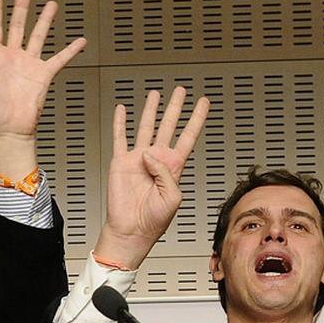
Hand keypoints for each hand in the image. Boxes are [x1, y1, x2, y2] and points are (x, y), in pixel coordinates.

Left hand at [0, 0, 85, 177]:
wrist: (8, 134)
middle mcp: (12, 58)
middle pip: (17, 25)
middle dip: (21, 6)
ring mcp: (29, 65)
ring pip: (38, 36)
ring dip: (45, 20)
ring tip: (51, 4)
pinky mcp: (43, 76)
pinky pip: (59, 60)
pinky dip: (70, 51)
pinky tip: (80, 41)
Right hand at [96, 87, 209, 269]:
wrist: (131, 231)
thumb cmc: (153, 221)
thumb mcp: (172, 197)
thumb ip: (166, 173)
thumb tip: (150, 155)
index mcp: (173, 168)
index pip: (188, 137)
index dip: (196, 119)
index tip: (202, 104)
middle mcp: (157, 160)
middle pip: (168, 126)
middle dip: (175, 108)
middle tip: (180, 92)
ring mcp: (138, 159)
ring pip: (146, 127)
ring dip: (151, 110)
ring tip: (155, 95)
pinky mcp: (121, 162)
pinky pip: (120, 138)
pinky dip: (120, 123)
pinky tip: (122, 111)